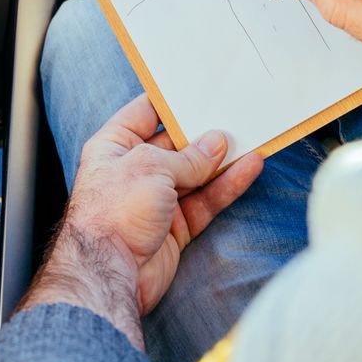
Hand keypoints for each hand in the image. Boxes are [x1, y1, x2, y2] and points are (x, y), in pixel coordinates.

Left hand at [20, 95, 262, 348]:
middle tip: (236, 115)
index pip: (144, 113)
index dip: (171, 100)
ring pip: (196, 174)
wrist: (108, 274)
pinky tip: (249, 168)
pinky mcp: (175, 227)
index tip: (201, 87)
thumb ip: (188, 157)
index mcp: (114, 146)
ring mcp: (155, 199)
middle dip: (205, 133)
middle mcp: (133, 170)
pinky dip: (226, 186)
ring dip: (222, 161)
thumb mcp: (151, 168)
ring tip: (254, 140)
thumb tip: (217, 143)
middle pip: (175, 144)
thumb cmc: (113, 212)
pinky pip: (205, 201)